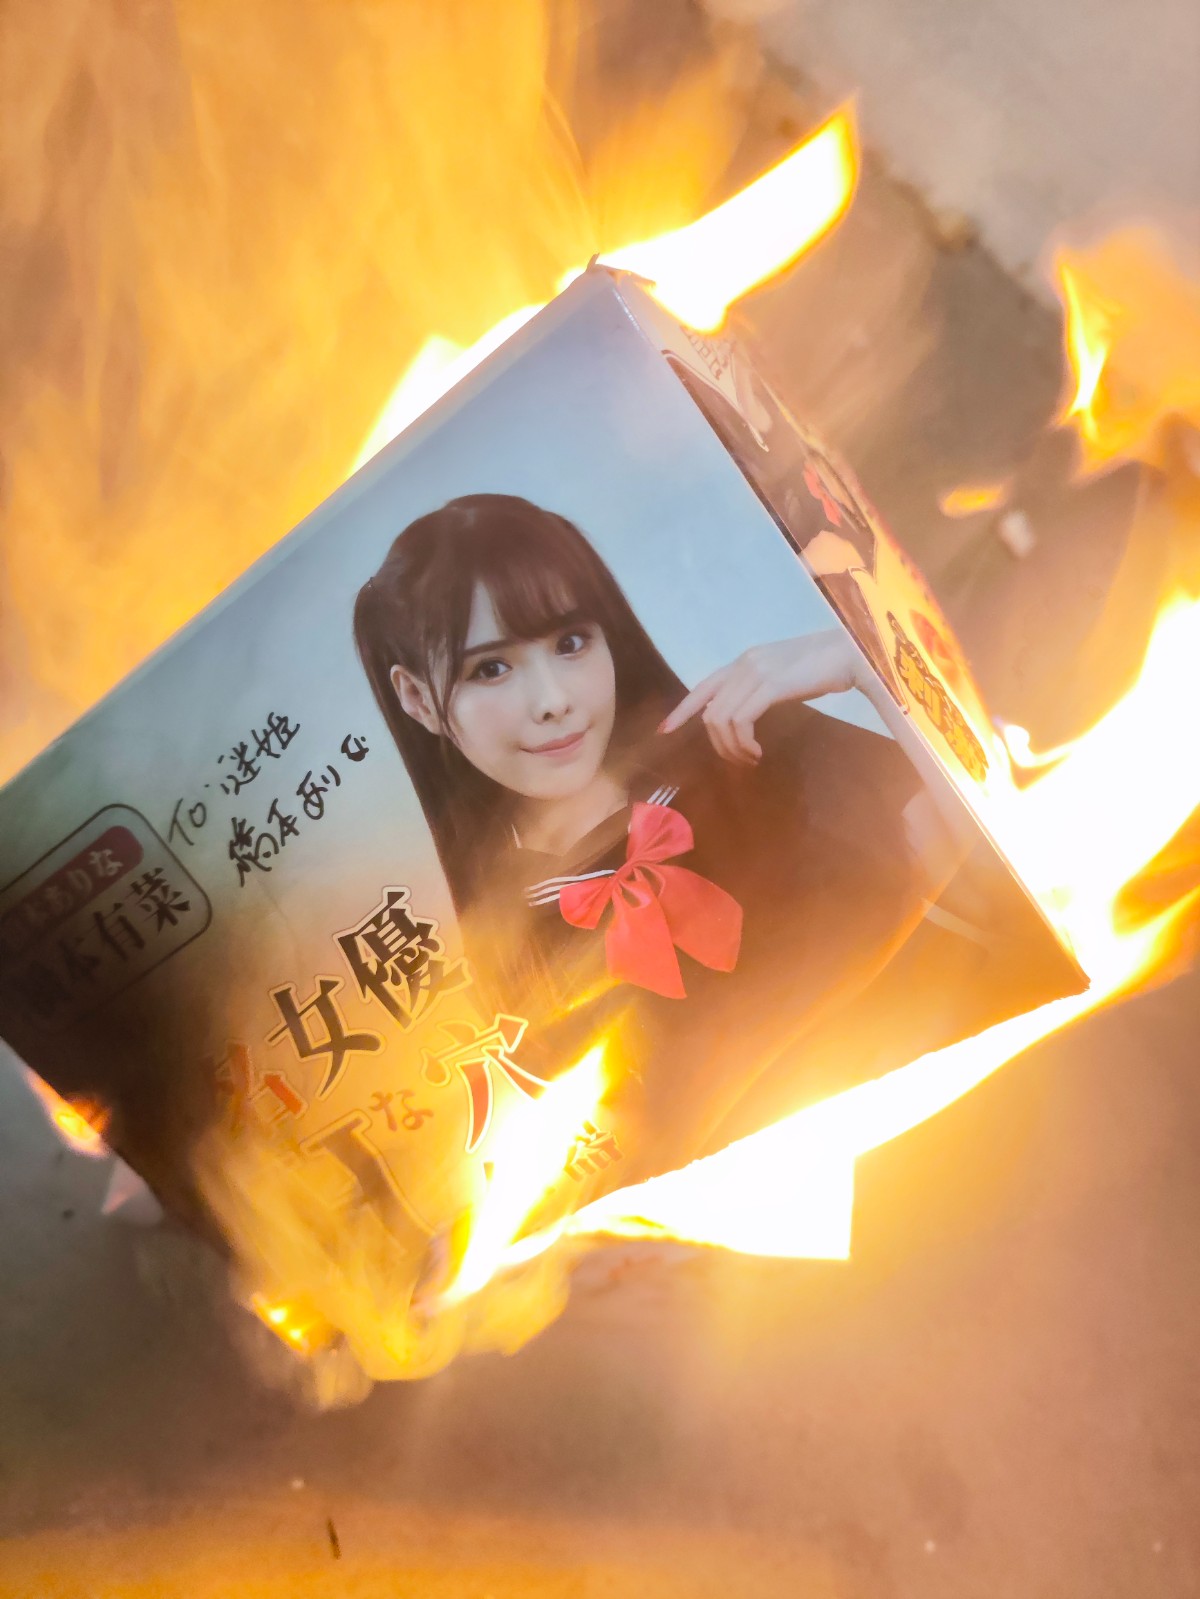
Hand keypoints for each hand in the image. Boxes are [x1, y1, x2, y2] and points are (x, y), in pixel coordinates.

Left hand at [659, 630, 861, 764]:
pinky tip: (757, 752)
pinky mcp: (770, 684)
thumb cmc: (826, 668)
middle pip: (709, 712)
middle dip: (718, 744)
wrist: (853, 652)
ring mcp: (755, 672)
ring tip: (750, 759)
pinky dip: (743, 743)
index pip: (702, 686)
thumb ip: (761, 692)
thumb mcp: (784, 679)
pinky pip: (740, 721)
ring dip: (732, 748)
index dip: (681, 710)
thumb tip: (743, 717)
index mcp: (745, 662)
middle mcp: (744, 664)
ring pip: (721, 719)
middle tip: (740, 762)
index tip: (665, 730)